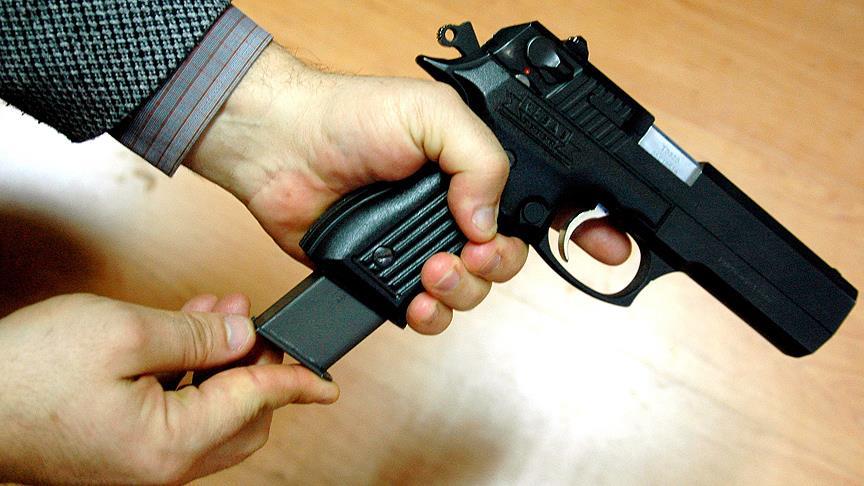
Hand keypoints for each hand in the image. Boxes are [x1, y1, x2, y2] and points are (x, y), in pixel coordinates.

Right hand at [0, 293, 336, 483]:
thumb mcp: (124, 334)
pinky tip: (183, 339)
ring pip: (212, 416)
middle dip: (256, 365)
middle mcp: (161, 466)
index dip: (296, 382)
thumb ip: (197, 336)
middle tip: (250, 322)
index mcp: (170, 444)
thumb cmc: (24, 374)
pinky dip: (191, 378)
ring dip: (223, 365)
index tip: (326, 379)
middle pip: (243, 418)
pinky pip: (179, 418)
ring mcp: (141, 464)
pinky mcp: (123, 452)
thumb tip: (245, 336)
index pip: (258, 404)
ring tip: (215, 316)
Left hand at [185, 44, 629, 333]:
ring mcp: (422, 245)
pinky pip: (430, 313)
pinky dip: (432, 316)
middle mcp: (455, 210)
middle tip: (470, 251)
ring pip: (474, 291)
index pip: (543, 203)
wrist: (281, 149)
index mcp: (476, 170)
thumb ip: (481, 160)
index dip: (582, 227)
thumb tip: (489, 222)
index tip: (607, 247)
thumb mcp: (433, 115)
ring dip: (463, 290)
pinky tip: (417, 304)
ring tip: (433, 270)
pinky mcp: (388, 278)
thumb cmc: (350, 117)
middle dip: (500, 265)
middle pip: (510, 259)